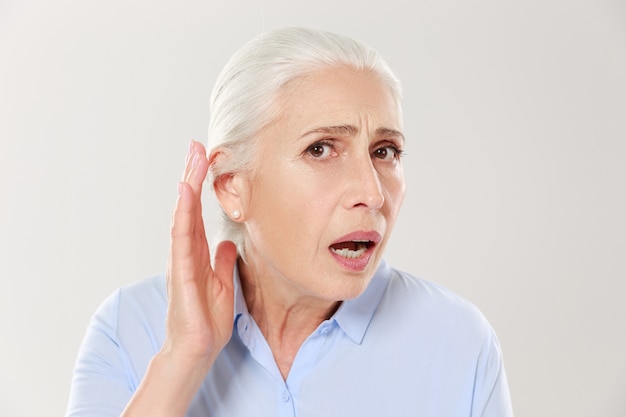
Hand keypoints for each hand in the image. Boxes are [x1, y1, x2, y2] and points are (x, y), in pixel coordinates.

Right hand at [164, 140, 236, 368]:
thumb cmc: (206, 320)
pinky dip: (182, 214)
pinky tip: (185, 192)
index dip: (200, 186)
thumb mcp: (222, 284)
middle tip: (196, 146)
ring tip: (193, 158)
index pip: (197, 212)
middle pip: (188, 206)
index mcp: (196, 254)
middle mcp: (186, 252)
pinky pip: (182, 238)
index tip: (205, 159)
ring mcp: (181, 261)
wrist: (196, 349)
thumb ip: (222, 262)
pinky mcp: (182, 274)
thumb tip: (227, 243)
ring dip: (188, 185)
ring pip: (183, 215)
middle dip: (192, 175)